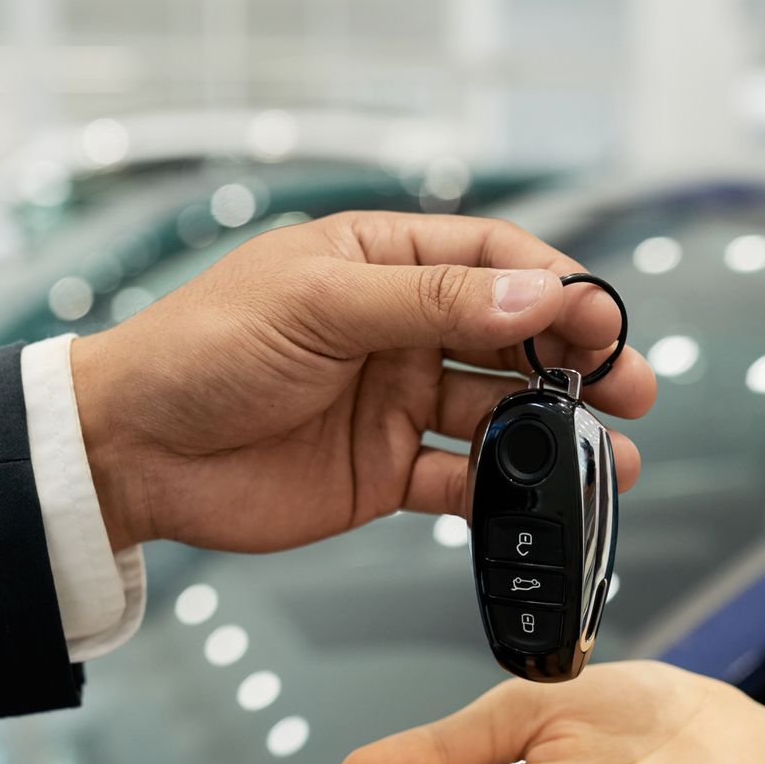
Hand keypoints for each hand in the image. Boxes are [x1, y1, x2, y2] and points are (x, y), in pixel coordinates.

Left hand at [69, 211, 656, 552]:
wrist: (133, 453)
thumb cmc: (202, 352)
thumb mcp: (317, 306)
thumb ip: (432, 302)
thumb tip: (536, 298)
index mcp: (379, 264)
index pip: (492, 261)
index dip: (555, 287)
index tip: (599, 319)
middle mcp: (396, 330)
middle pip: (512, 338)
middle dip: (577, 362)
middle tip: (631, 387)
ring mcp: (396, 402)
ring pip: (499, 414)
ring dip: (557, 435)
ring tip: (611, 461)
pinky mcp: (385, 473)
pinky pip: (462, 480)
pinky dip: (504, 492)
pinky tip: (541, 502)